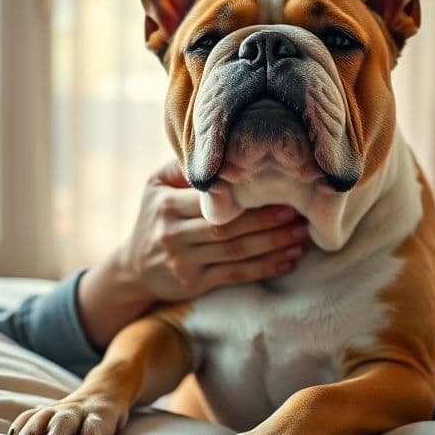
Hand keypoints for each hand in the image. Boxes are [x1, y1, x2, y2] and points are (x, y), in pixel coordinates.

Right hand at [77, 160, 308, 348]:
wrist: (134, 268)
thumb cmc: (154, 217)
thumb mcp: (156, 186)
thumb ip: (183, 168)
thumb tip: (220, 151)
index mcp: (166, 205)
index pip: (211, 201)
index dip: (247, 197)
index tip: (279, 189)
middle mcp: (173, 234)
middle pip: (227, 228)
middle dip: (267, 221)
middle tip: (299, 213)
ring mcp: (184, 262)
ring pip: (235, 252)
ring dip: (272, 244)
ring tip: (300, 236)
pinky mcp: (194, 283)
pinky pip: (235, 275)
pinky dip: (264, 268)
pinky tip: (287, 260)